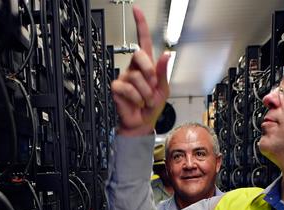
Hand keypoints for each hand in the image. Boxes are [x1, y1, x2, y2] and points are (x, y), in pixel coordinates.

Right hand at [111, 6, 169, 136]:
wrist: (141, 124)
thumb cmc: (151, 107)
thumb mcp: (163, 89)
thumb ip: (163, 72)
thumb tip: (166, 55)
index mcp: (146, 66)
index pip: (143, 41)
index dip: (140, 25)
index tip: (136, 11)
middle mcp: (134, 69)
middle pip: (139, 54)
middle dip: (149, 70)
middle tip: (153, 84)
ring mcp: (124, 77)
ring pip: (137, 76)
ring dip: (146, 92)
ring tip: (145, 100)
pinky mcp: (117, 88)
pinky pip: (128, 87)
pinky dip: (136, 98)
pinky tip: (136, 102)